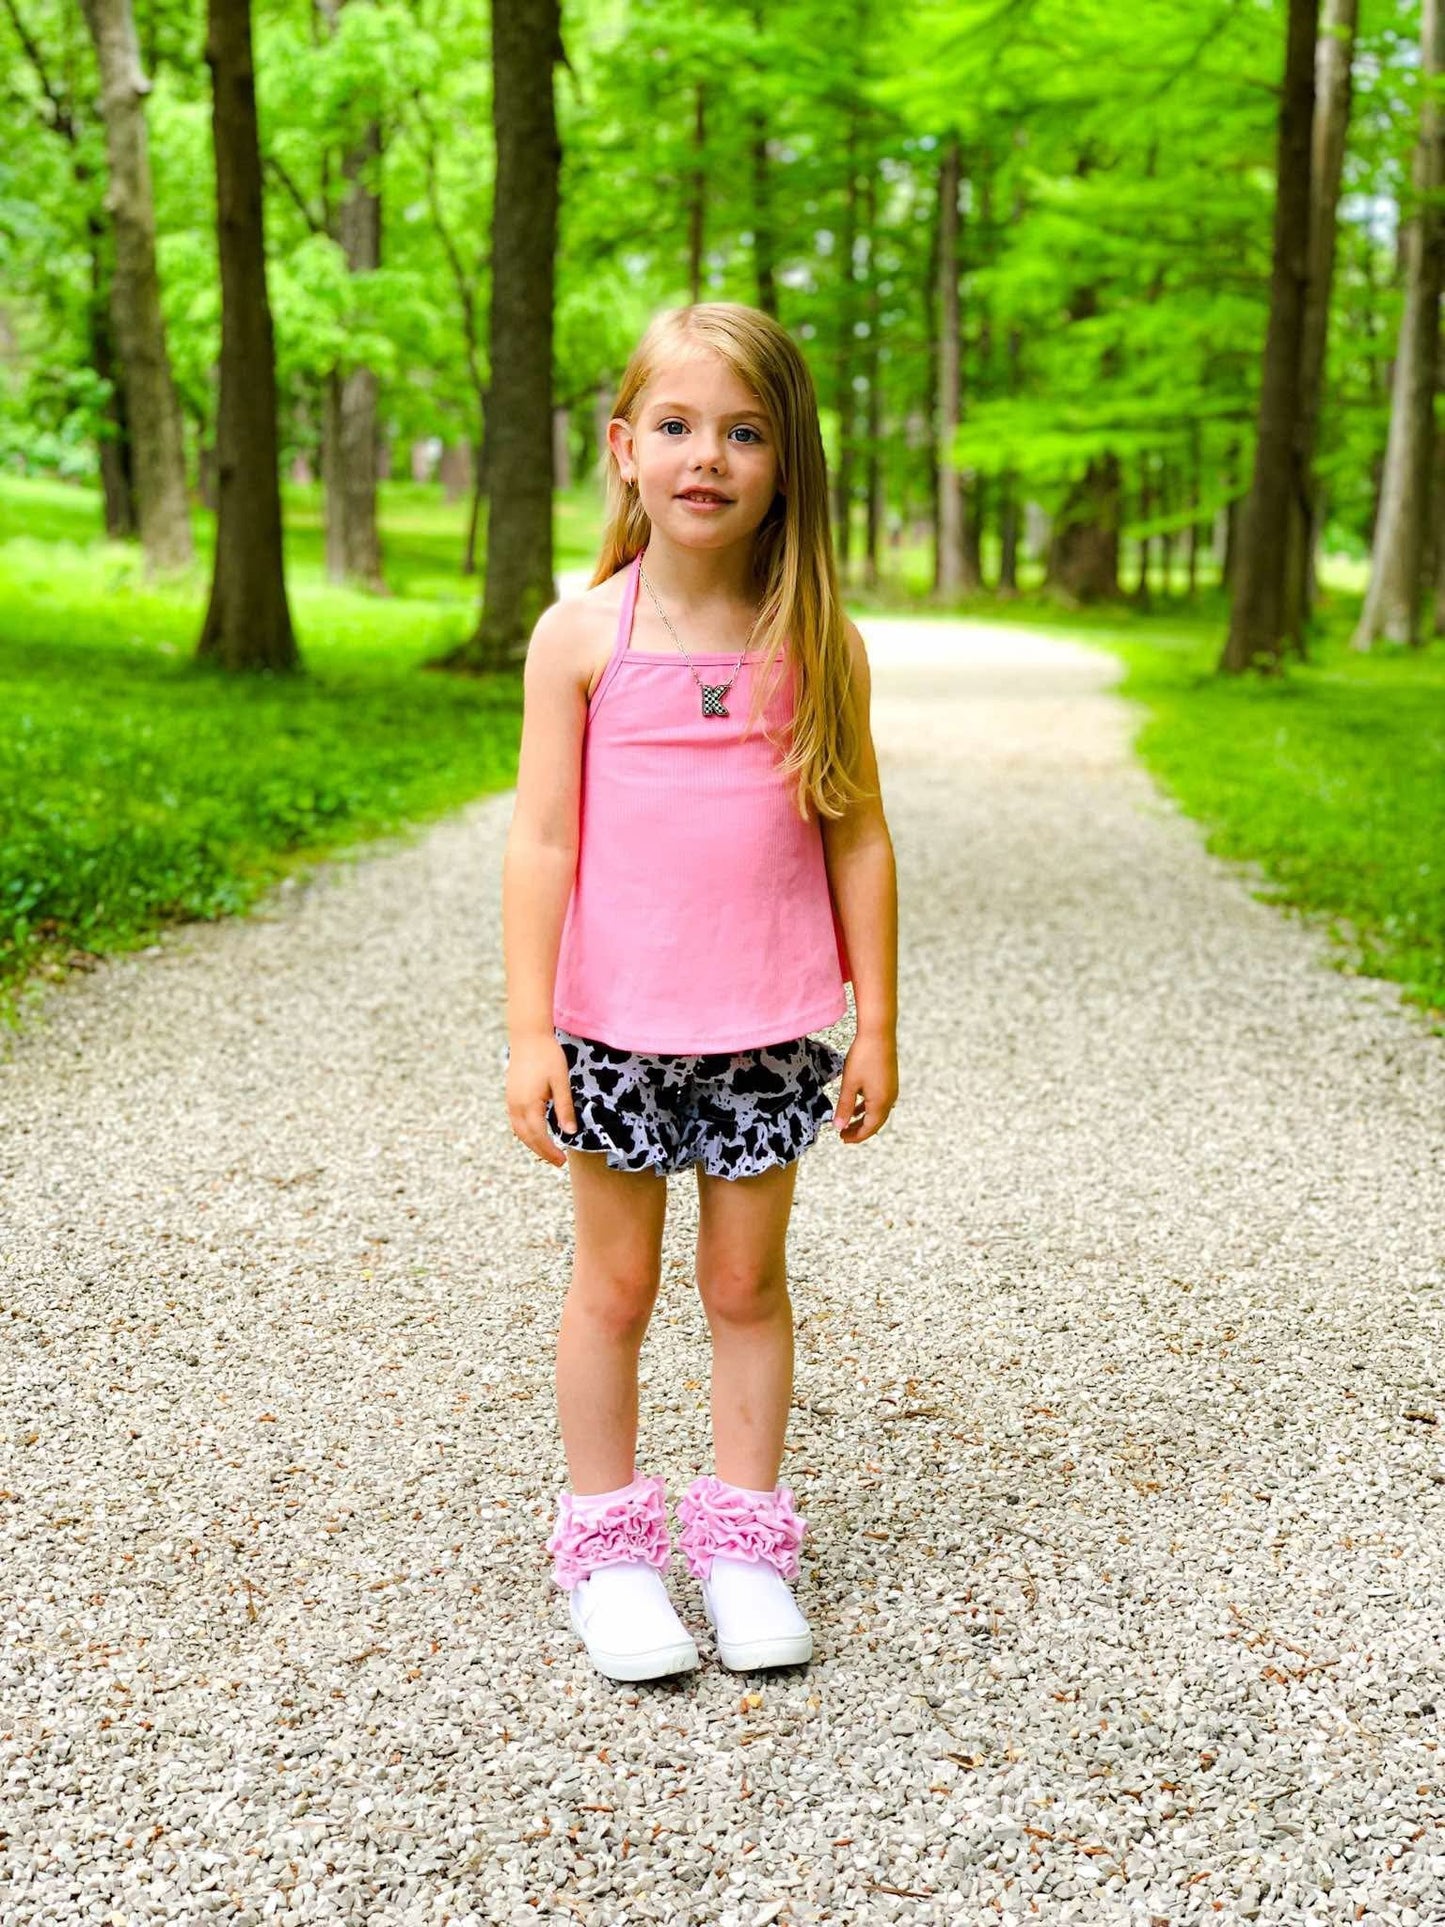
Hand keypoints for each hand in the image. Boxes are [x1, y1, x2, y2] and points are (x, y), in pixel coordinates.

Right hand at [506, 1032, 578, 1168]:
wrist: (528, 1036)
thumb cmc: (548, 1056)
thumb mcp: (561, 1082)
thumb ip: (564, 1108)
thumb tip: (570, 1133)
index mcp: (529, 1104)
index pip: (539, 1137)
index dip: (550, 1151)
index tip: (562, 1161)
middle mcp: (516, 1106)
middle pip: (527, 1138)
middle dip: (541, 1152)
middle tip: (557, 1161)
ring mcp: (510, 1100)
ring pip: (519, 1131)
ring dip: (532, 1143)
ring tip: (547, 1150)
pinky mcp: (510, 1095)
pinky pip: (516, 1121)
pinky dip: (526, 1132)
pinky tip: (536, 1132)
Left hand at [832, 1031, 897, 1144]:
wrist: (879, 1033)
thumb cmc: (863, 1057)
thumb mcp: (849, 1084)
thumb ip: (844, 1107)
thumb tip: (838, 1126)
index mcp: (880, 1103)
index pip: (869, 1129)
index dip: (855, 1137)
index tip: (842, 1139)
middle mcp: (890, 1099)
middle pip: (875, 1123)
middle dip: (859, 1130)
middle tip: (843, 1135)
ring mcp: (892, 1090)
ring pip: (878, 1112)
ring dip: (863, 1119)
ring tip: (848, 1122)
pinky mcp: (890, 1080)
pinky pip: (880, 1101)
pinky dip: (868, 1107)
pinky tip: (857, 1105)